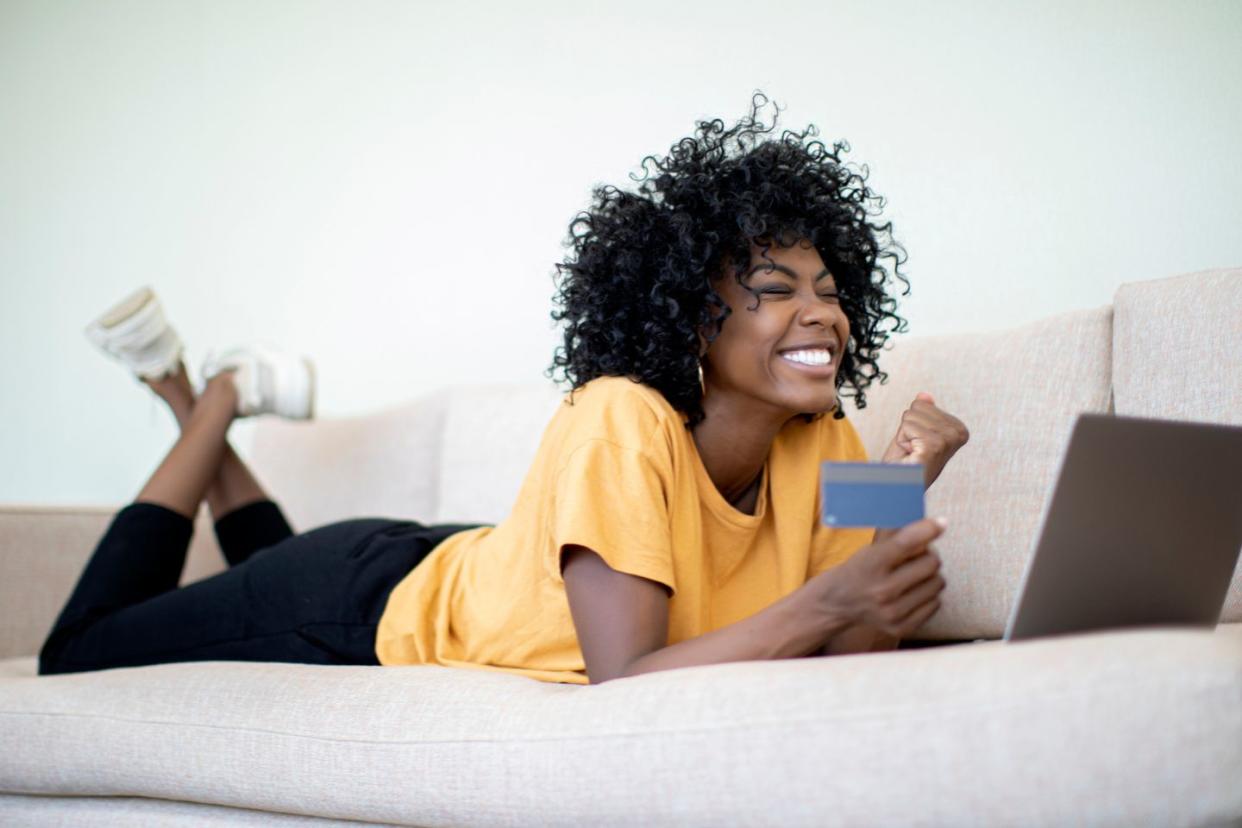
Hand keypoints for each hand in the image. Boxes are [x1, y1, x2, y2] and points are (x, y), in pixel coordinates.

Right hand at [811, 517, 946, 640]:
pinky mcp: (902, 628)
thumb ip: (898, 535)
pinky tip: (912, 592)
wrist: (838, 603)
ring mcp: (893, 612)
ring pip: (937, 583)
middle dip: (929, 555)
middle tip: (919, 555)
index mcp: (871, 564)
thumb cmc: (859, 568)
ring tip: (914, 575)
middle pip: (931, 563)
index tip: (941, 523)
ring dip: (930, 576)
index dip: (928, 529)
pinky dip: (928, 595)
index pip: (907, 542)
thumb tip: (933, 522)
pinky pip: (936, 603)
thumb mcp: (871, 548)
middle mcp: (882, 591)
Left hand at [880, 392, 969, 489]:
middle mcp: (958, 433)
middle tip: (913, 449)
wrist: (899, 486)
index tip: (917, 444)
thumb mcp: (913, 432)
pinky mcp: (935, 445)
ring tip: (912, 453)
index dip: (912, 425)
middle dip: (908, 429)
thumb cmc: (906, 464)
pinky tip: (910, 455)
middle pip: (917, 407)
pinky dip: (901, 440)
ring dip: (904, 436)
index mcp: (958, 428)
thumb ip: (922, 413)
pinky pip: (907, 426)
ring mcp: (948, 439)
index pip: (922, 404)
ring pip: (910, 415)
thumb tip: (924, 395)